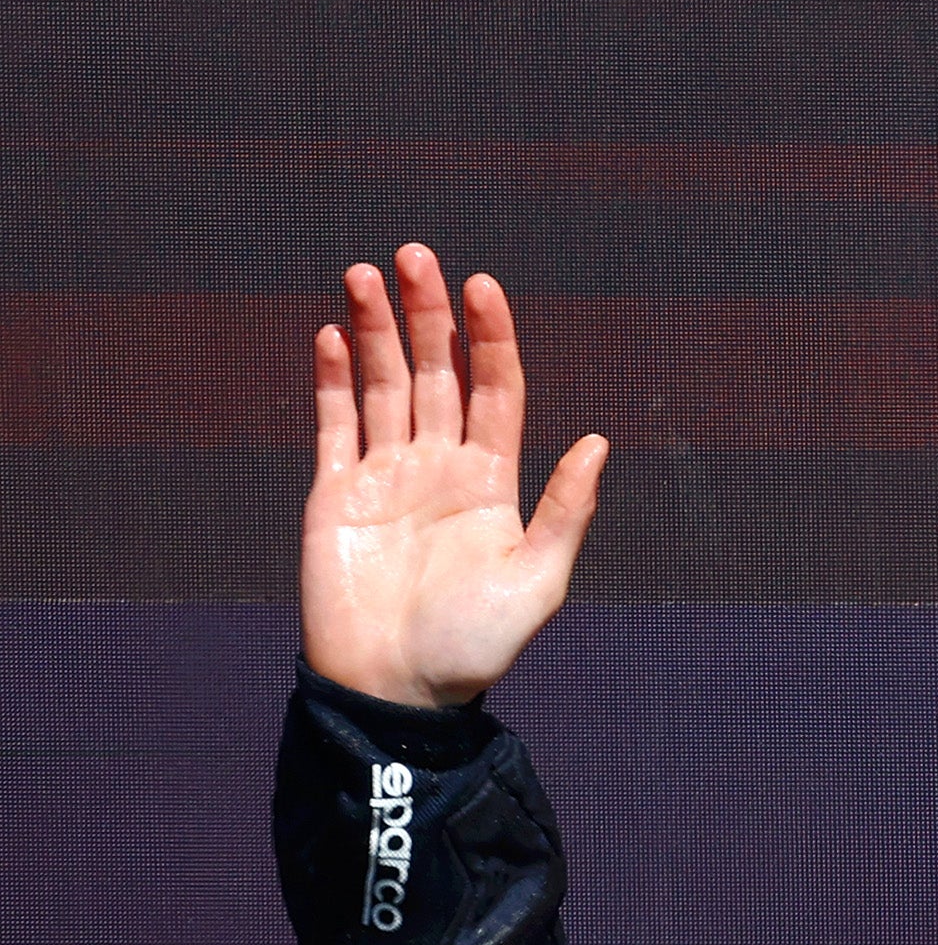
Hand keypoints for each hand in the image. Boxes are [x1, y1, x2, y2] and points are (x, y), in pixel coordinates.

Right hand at [301, 247, 605, 707]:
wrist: (397, 689)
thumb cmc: (474, 645)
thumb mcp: (538, 578)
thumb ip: (565, 509)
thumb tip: (597, 440)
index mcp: (492, 483)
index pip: (494, 392)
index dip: (489, 338)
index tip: (482, 286)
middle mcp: (439, 468)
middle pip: (436, 373)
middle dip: (426, 314)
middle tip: (416, 256)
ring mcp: (385, 476)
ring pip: (383, 386)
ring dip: (375, 331)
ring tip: (366, 275)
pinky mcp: (335, 493)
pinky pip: (334, 424)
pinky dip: (333, 379)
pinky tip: (332, 335)